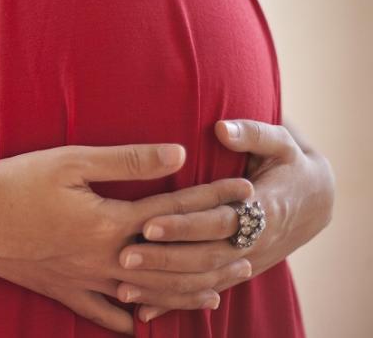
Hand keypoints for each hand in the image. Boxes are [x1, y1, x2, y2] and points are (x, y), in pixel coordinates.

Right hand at [0, 143, 253, 334]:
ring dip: (187, 291)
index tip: (245, 192)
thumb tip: (177, 154)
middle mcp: (105, 258)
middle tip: (250, 249)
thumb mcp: (69, 161)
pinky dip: (128, 318)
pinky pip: (102, 312)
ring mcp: (83, 280)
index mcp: (110, 222)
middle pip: (174, 262)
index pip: (176, 210)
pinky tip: (142, 321)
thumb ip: (126, 160)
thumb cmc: (13, 181)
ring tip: (218, 291)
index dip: (214, 200)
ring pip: (148, 293)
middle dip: (216, 255)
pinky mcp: (60, 289)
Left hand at [116, 119, 334, 322]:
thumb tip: (222, 128)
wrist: (315, 201)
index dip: (184, 224)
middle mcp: (254, 242)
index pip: (218, 220)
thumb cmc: (289, 164)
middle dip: (164, 259)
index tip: (148, 223)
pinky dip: (175, 304)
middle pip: (205, 257)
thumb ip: (252, 134)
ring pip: (203, 282)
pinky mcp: (236, 273)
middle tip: (124, 257)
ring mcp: (246, 262)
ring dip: (164, 288)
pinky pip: (204, 292)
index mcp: (262, 208)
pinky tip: (144, 313)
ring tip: (124, 287)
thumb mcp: (281, 143)